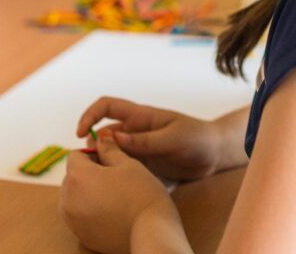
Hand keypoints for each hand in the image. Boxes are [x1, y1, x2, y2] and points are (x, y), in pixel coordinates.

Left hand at [60, 136, 184, 253]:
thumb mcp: (127, 164)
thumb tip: (100, 137)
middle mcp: (68, 199)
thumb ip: (109, 149)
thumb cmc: (141, 194)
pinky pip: (78, 215)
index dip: (91, 153)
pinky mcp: (80, 235)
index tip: (109, 159)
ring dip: (86, 191)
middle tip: (113, 177)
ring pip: (73, 196)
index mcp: (77, 176)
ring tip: (112, 194)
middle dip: (87, 173)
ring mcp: (72, 220)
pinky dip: (88, 209)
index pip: (75, 155)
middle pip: (71, 176)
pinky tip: (110, 211)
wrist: (151, 233)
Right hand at [77, 97, 226, 180]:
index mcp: (140, 117)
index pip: (107, 106)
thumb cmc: (196, 138)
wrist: (215, 154)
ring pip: (111, 155)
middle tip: (88, 169)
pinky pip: (123, 169)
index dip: (90, 116)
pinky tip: (118, 189)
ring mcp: (139, 149)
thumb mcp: (172, 138)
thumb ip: (144, 140)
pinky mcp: (144, 165)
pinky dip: (116, 176)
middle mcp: (135, 131)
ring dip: (103, 165)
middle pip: (103, 135)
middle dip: (92, 149)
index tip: (80, 134)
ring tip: (102, 182)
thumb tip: (111, 137)